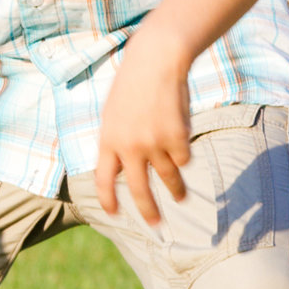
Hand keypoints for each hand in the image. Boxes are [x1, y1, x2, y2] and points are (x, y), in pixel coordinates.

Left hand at [95, 36, 193, 223]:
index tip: (114, 214)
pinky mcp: (177, 138)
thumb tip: (124, 172)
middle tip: (156, 226)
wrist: (156, 62)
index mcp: (108, 141)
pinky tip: (182, 134)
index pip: (104, 180)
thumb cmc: (133, 84)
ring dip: (176, 190)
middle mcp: (129, 147)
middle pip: (139, 189)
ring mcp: (154, 144)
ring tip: (181, 199)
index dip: (108, 200)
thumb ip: (117, 142)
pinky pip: (184, 157)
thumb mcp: (114, 114)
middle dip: (148, 210)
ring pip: (168, 177)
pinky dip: (185, 151)